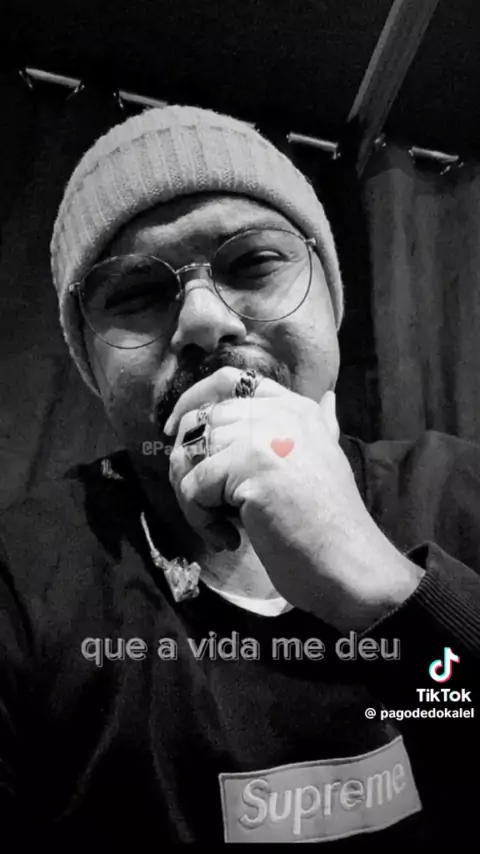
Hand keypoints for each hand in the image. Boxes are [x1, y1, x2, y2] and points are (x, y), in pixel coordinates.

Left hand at [165, 367, 422, 630]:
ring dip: (192, 497)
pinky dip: (199, 519)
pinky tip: (227, 539)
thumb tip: (328, 398)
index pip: (229, 380)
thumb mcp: (327, 459)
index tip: (174, 433)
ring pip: (190, 454)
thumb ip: (320, 425)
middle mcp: (278, 413)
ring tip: (218, 525)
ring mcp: (263, 437)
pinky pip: (192, 486)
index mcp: (296, 408)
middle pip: (200, 420)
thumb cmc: (331, 524)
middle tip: (204, 504)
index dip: (194, 399)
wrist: (348, 563)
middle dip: (187, 465)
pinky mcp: (248, 467)